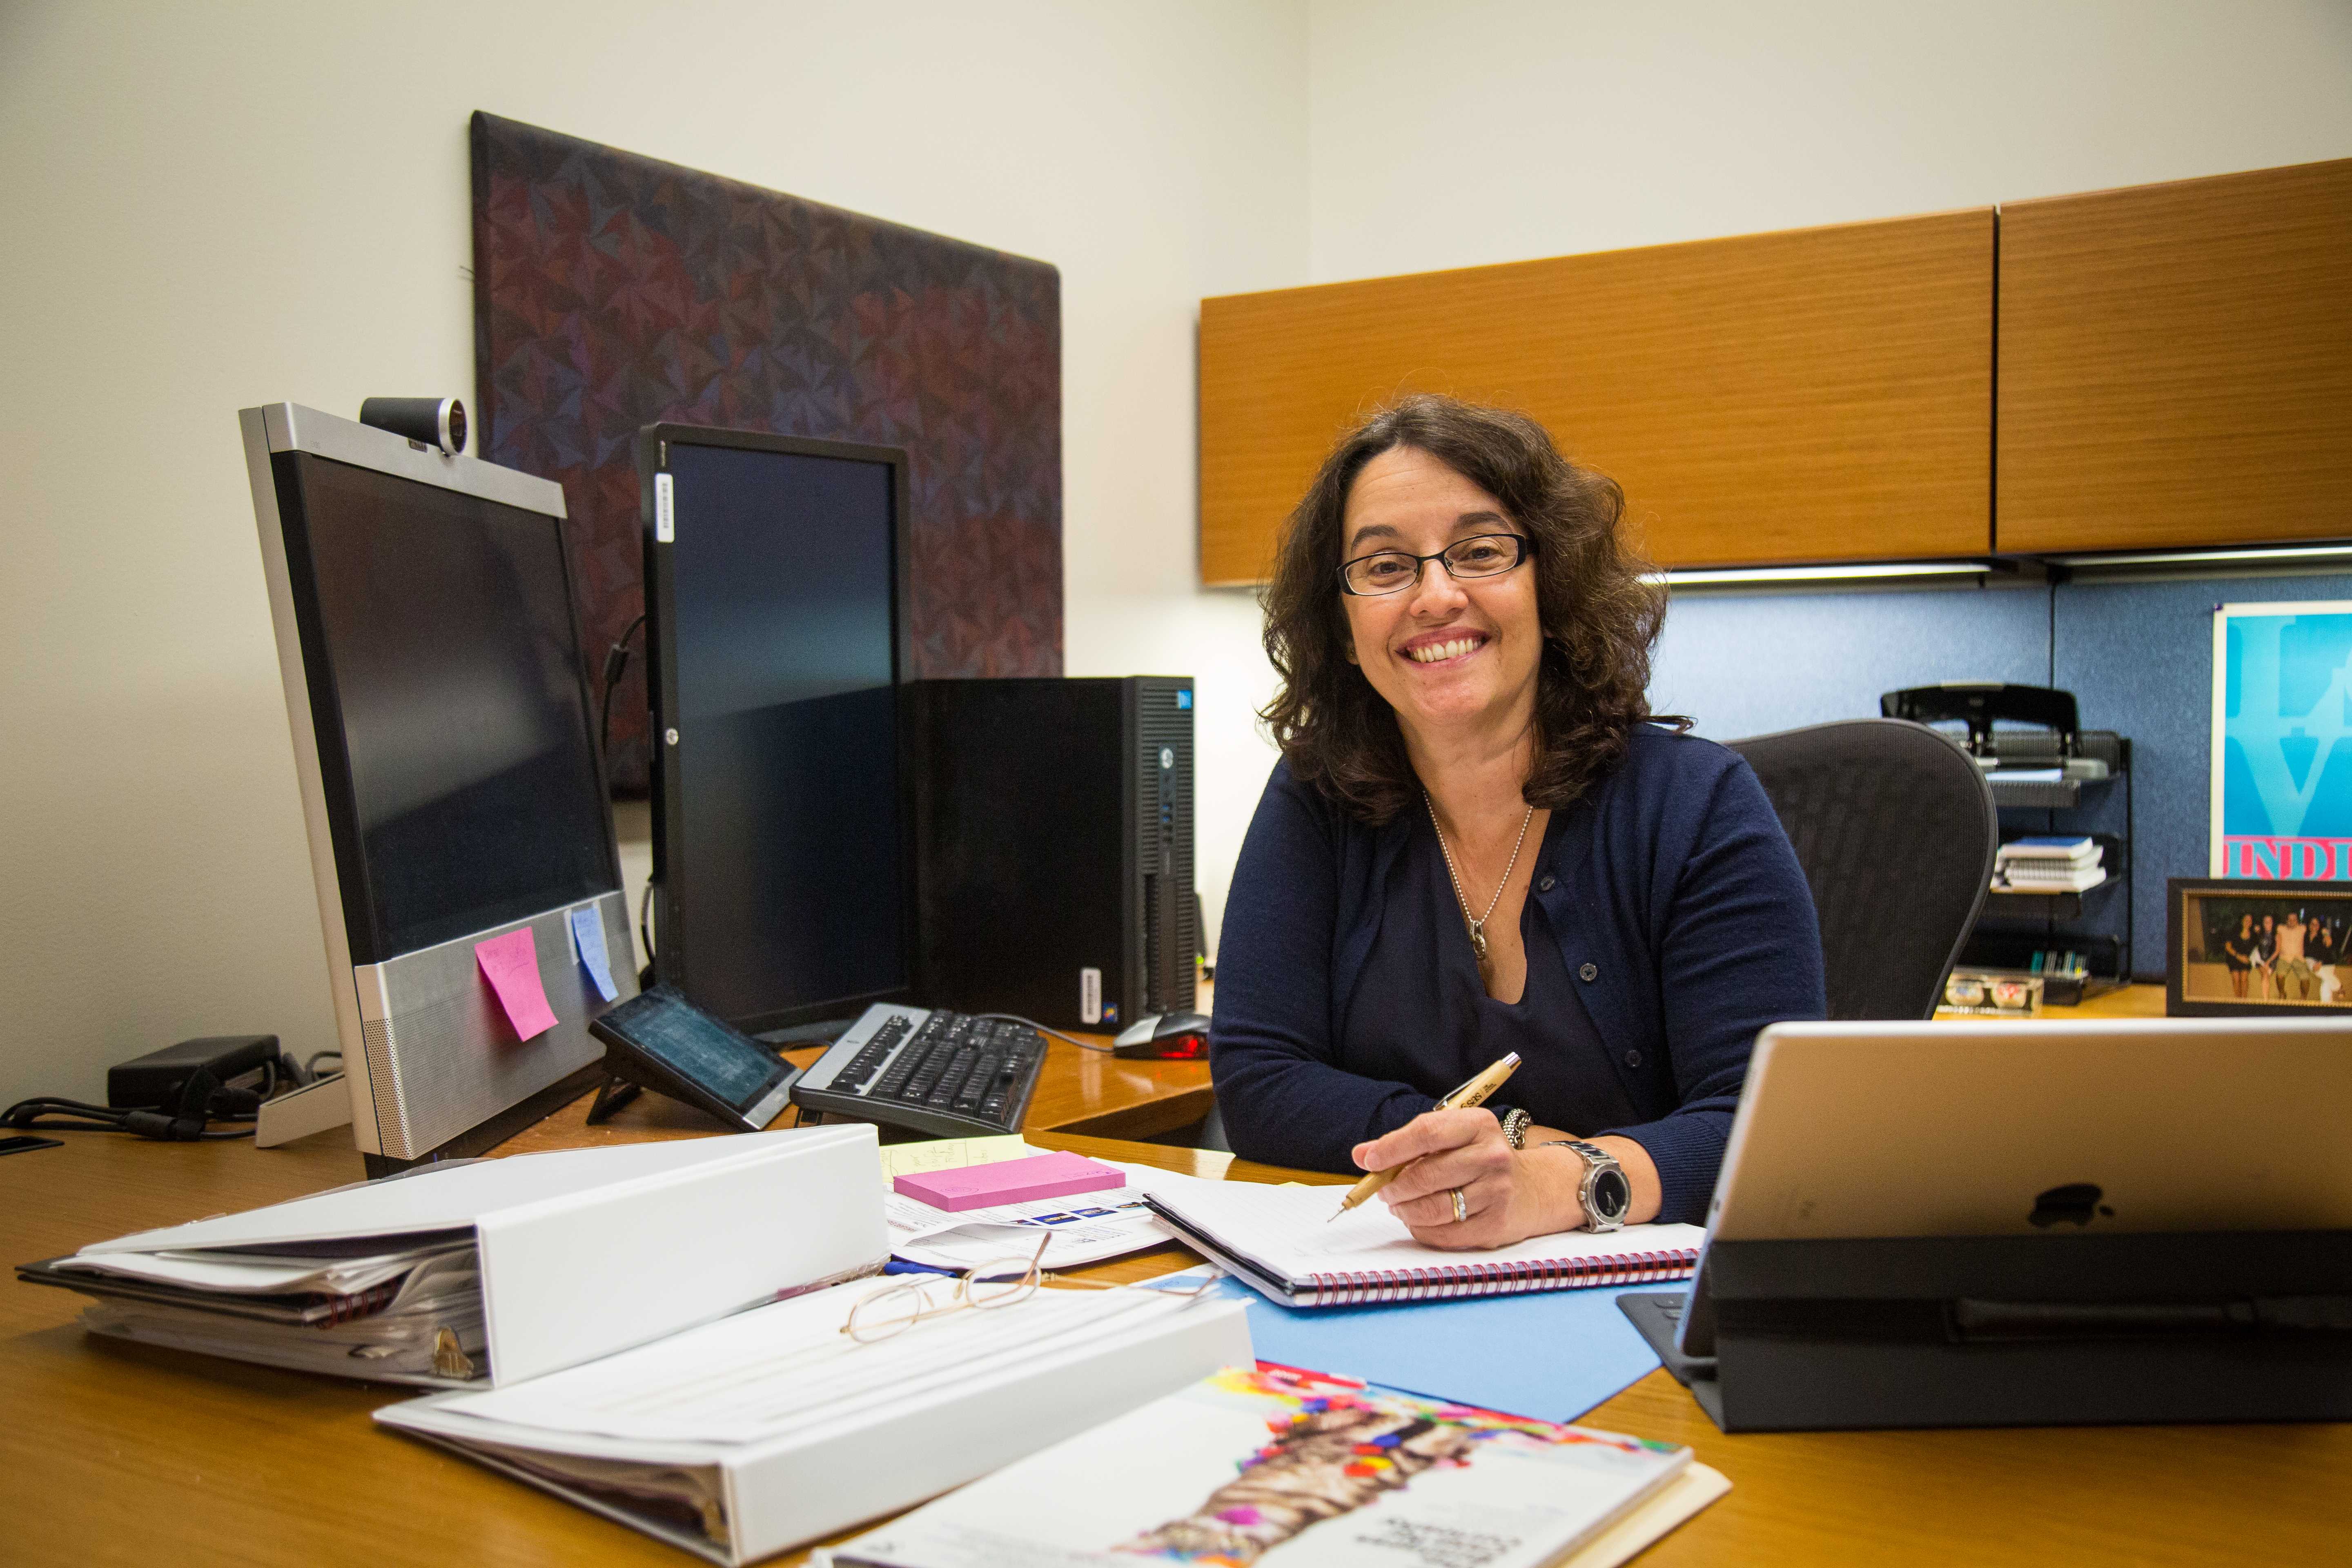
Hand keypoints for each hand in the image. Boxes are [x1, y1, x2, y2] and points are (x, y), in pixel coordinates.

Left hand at [1349, 1108, 1577, 1249]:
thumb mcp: (1452, 1138)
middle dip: (1393, 1186)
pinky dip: (1421, 1229)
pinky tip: (1419, 1221)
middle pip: (1425, 1175)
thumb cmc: (1480, 1160)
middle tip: (1382, 1190)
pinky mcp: (1496, 1225)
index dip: (1391, 1148)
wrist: (1534, 1190)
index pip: (1426, 1133)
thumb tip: (1362, 1155)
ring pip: (1431, 1208)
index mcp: (1479, 1124)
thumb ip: (1407, 1143)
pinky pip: (1443, 1233)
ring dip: (1404, 1210)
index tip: (1367, 1160)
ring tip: (1398, 1205)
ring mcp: (1497, 1192)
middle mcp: (1492, 1156)